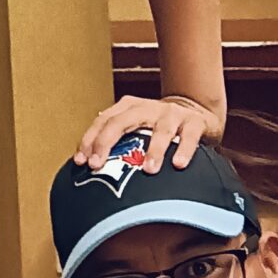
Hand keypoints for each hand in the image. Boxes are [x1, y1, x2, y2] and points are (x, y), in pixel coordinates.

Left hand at [76, 95, 213, 173]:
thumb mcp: (136, 129)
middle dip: (106, 142)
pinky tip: (178, 165)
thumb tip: (88, 163)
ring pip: (160, 129)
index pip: (103, 120)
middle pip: (122, 121)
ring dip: (154, 149)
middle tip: (97, 165)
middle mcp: (147, 107)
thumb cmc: (158, 129)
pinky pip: (189, 136)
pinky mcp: (194, 122)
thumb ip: (117, 141)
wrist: (196, 113)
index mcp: (128, 107)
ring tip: (148, 170)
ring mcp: (171, 114)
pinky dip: (184, 149)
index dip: (90, 140)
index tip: (81, 161)